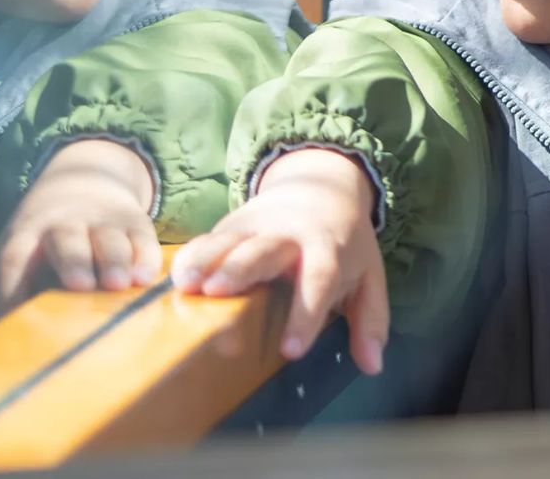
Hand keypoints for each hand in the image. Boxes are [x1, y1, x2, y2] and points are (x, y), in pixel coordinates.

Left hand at [0, 138, 160, 333]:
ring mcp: (100, 218)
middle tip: (80, 286)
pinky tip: (147, 276)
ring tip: (120, 285)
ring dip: (114, 258)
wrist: (83, 180)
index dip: (11, 287)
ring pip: (107, 235)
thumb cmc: (36, 241)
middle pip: (65, 238)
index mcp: (24, 236)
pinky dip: (146, 254)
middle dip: (73, 260)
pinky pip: (142, 233)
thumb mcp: (7, 259)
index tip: (14, 317)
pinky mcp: (133, 218)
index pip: (12, 259)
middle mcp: (62, 223)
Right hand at [170, 147, 388, 375]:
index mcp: (327, 248)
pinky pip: (211, 238)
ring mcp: (258, 226)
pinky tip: (177, 277)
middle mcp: (290, 235)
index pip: (318, 280)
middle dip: (241, 270)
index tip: (291, 350)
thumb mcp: (369, 274)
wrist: (322, 185)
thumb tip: (372, 365)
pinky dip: (193, 255)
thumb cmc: (344, 243)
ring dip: (208, 261)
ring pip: (232, 241)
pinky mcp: (234, 224)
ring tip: (187, 286)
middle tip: (218, 293)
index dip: (306, 314)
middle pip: (265, 250)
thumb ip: (371, 319)